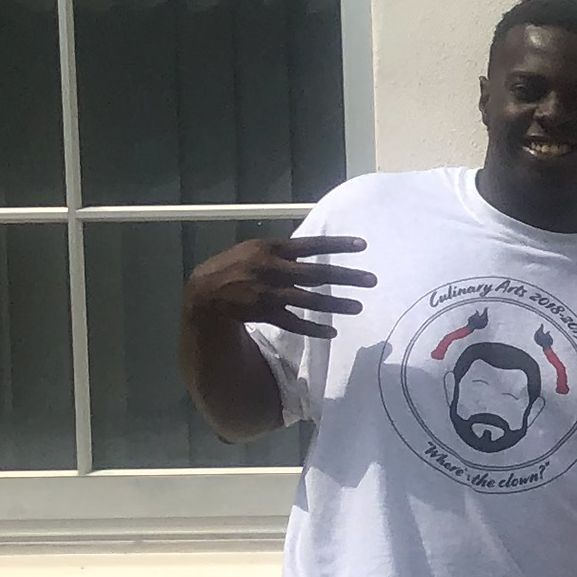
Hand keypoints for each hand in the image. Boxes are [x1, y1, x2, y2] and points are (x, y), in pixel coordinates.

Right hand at [183, 231, 372, 338]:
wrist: (204, 293)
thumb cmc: (234, 266)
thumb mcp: (254, 249)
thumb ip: (283, 252)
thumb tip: (314, 251)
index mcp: (270, 249)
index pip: (310, 245)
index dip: (337, 244)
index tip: (363, 245)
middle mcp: (272, 269)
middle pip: (316, 273)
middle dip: (346, 276)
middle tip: (372, 279)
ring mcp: (268, 292)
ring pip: (309, 299)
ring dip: (335, 304)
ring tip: (358, 306)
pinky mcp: (264, 313)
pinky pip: (293, 322)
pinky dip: (312, 328)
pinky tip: (331, 332)